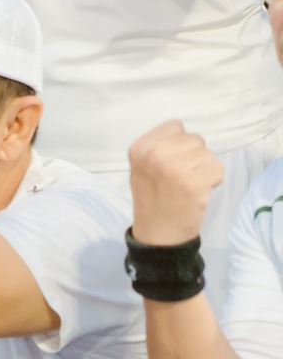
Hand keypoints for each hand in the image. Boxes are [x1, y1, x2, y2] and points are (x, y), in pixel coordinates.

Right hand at [129, 121, 222, 246]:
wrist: (157, 232)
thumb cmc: (152, 197)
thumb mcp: (142, 166)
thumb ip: (158, 147)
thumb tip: (188, 136)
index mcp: (140, 148)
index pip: (176, 126)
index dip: (179, 143)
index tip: (172, 160)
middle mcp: (154, 154)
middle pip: (194, 138)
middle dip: (194, 155)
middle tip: (183, 175)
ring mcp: (174, 168)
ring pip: (208, 153)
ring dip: (205, 168)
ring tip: (191, 183)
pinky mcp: (194, 184)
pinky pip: (218, 168)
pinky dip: (214, 180)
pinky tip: (200, 191)